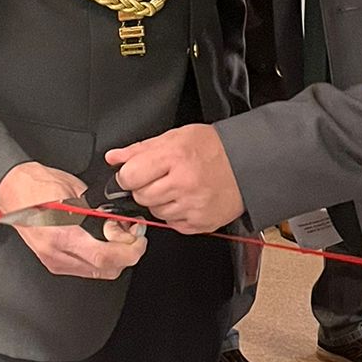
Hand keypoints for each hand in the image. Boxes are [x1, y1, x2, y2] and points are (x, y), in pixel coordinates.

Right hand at [0, 160, 145, 280]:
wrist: (12, 189)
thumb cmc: (38, 185)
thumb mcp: (76, 192)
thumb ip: (100, 211)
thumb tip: (122, 221)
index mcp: (62, 234)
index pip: (106, 257)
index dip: (130, 251)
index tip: (139, 239)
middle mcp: (57, 253)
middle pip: (106, 270)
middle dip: (127, 255)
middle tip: (133, 236)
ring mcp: (54, 261)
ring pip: (98, 272)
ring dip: (115, 259)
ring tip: (117, 237)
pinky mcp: (53, 263)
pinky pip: (86, 269)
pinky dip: (100, 260)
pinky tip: (101, 243)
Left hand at [105, 126, 243, 233]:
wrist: (248, 163)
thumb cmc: (213, 148)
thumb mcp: (175, 137)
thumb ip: (141, 149)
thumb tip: (114, 157)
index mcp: (174, 156)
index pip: (130, 176)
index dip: (128, 175)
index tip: (135, 173)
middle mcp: (184, 183)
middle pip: (141, 196)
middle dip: (145, 188)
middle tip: (163, 178)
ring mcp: (193, 205)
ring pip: (155, 212)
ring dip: (161, 202)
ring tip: (179, 187)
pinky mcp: (201, 223)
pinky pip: (173, 224)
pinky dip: (176, 214)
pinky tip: (189, 199)